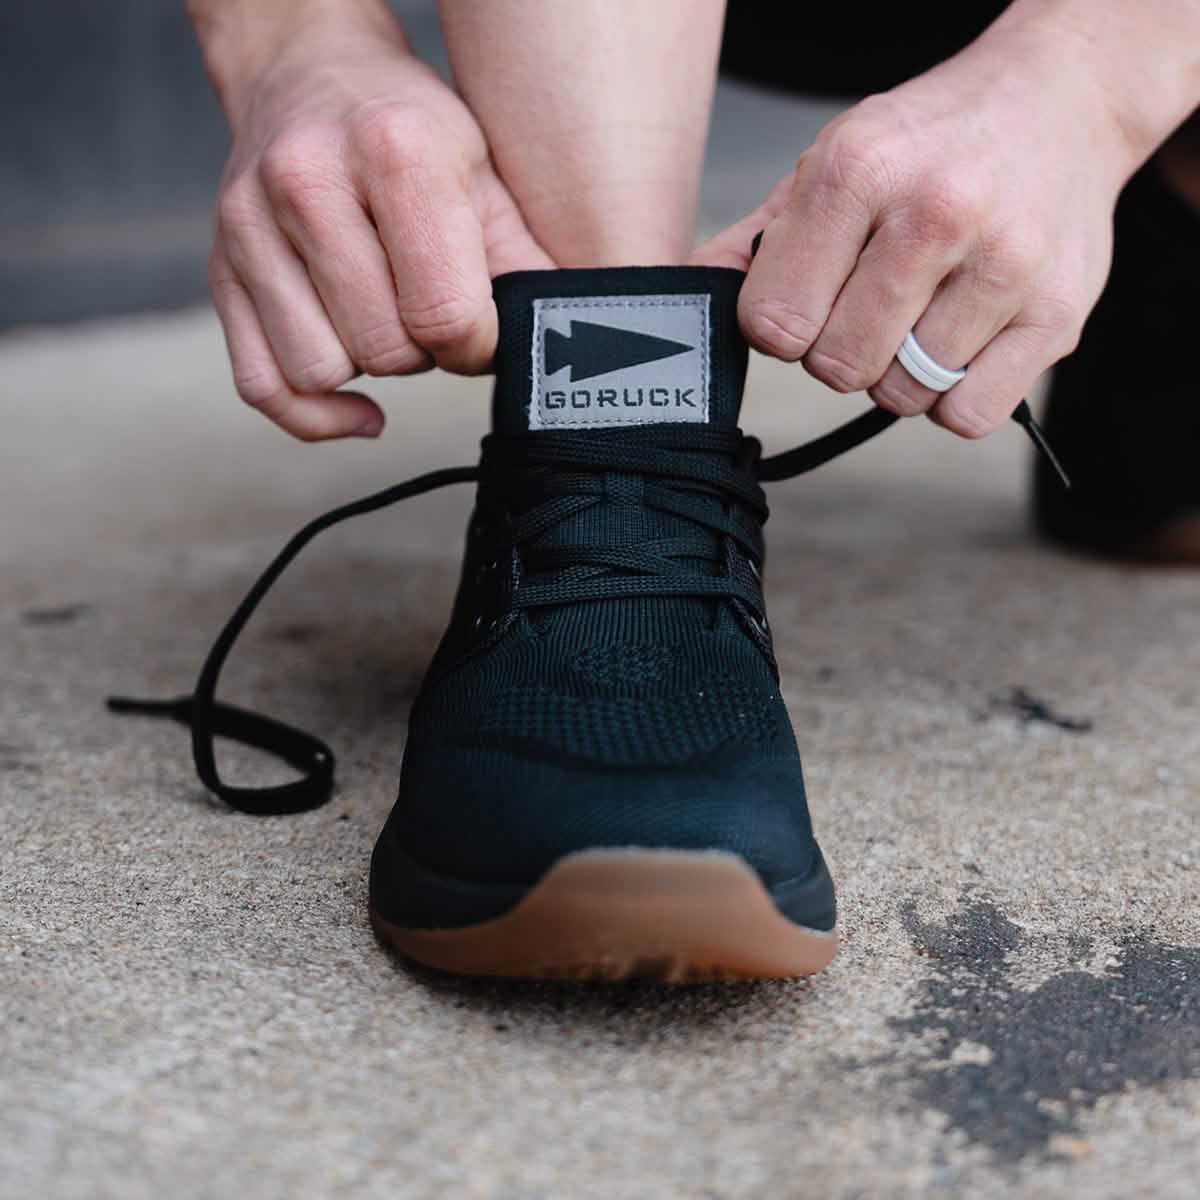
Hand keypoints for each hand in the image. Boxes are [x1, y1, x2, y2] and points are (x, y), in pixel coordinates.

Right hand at [208, 18, 551, 440]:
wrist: (306, 74)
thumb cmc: (410, 133)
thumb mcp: (484, 175)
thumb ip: (524, 262)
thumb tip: (562, 344)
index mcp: (394, 150)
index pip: (444, 312)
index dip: (476, 345)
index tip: (481, 329)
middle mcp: (307, 181)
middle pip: (383, 348)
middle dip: (423, 351)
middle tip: (432, 311)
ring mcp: (250, 227)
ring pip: (319, 371)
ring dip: (368, 368)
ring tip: (386, 319)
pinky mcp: (220, 269)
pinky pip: (262, 386)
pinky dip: (315, 412)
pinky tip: (356, 400)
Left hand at [693, 27, 1135, 437]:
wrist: (1062, 100)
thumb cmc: (933, 142)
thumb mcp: (831, 163)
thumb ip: (756, 242)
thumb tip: (688, 299)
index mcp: (860, 170)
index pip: (774, 323)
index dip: (780, 329)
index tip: (805, 305)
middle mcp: (936, 211)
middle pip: (838, 366)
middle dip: (839, 352)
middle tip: (869, 308)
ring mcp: (1004, 264)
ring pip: (902, 396)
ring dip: (899, 373)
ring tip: (923, 313)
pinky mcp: (1057, 314)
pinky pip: (966, 416)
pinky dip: (954, 398)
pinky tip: (962, 342)